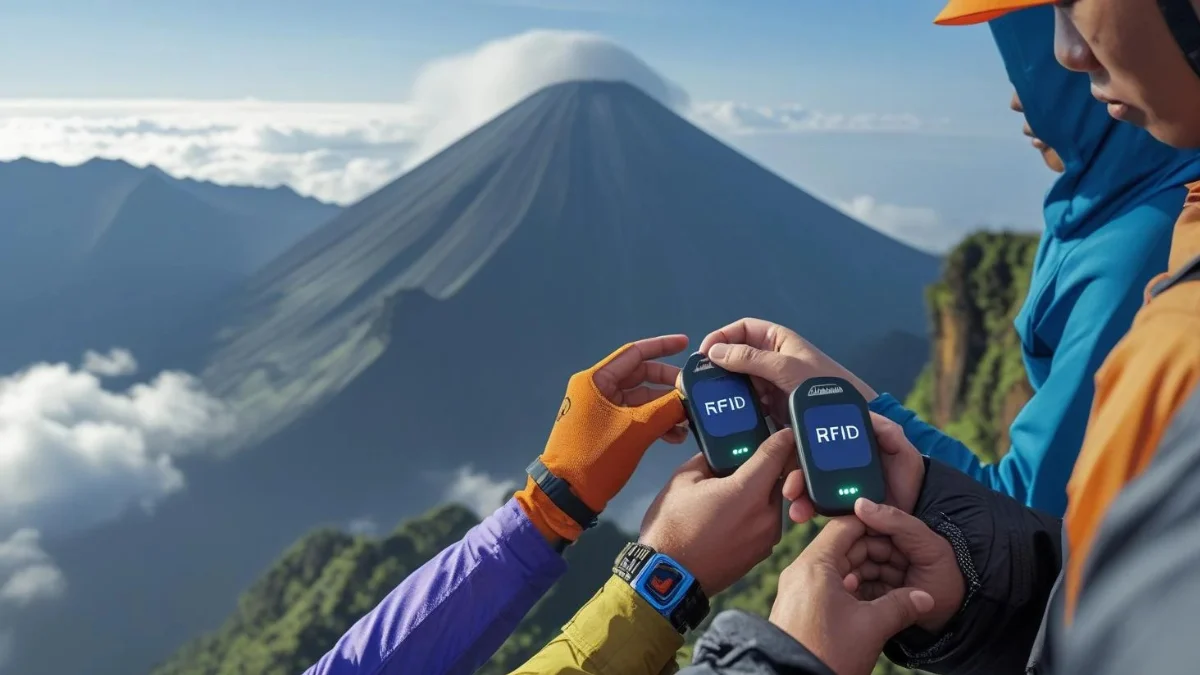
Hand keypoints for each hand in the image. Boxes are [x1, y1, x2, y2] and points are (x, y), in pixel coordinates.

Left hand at [516, 335, 688, 542]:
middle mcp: (596, 390)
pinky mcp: (606, 430)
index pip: (634, 353)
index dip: (662, 347)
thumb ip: (665, 409)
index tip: (687, 343)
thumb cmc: (595, 456)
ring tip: (688, 420)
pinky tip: (675, 436)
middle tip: (693, 392)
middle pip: (640, 376)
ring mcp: (601, 411)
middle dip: (668, 384)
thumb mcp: (635, 430)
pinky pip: (636, 418)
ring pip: (641, 399)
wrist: (566, 496)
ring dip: (665, 408)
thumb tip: (689, 397)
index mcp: (595, 381)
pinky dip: (655, 423)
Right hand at [638, 429, 793, 594]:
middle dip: (768, 468)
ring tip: (733, 492)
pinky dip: (756, 513)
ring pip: (773, 502)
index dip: (782, 439)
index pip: (776, 454)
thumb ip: (707, 461)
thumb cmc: (671, 527)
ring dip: (761, 492)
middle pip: (779, 480)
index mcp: (747, 491)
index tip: (785, 431)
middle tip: (750, 461)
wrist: (666, 578)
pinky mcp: (761, 553)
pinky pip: (765, 523)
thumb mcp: (682, 481)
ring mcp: (766, 538)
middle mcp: (765, 515)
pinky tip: (732, 515)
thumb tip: (720, 456)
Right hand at [697, 318, 875, 427]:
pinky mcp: (771, 405)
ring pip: (739, 380)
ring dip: (727, 388)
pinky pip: (748, 400)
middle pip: (736, 355)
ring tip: (712, 400)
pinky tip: (728, 414)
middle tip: (702, 382)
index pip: (741, 329)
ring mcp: (770, 382)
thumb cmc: (820, 386)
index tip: (704, 355)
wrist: (845, 419)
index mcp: (777, 339)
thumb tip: (713, 352)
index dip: (721, 337)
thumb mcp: (785, 368)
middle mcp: (771, 357)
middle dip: (719, 366)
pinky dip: (737, 405)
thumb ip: (749, 358)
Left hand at [769, 516, 934, 674]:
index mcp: (814, 565)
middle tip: (901, 558)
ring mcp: (798, 589)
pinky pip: (827, 584)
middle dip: (873, 552)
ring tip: (892, 580)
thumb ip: (901, 605)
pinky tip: (871, 598)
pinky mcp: (800, 606)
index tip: (895, 529)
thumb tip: (926, 597)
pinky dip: (850, 586)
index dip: (871, 524)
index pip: (843, 527)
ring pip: (836, 567)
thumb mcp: (871, 627)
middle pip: (841, 546)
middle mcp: (801, 571)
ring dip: (864, 571)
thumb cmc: (828, 654)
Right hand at [783, 413, 925, 522]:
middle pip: (807, 465)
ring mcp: (835, 488)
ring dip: (796, 492)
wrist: (915, 513)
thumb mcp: (902, 449)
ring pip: (806, 486)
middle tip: (791, 485)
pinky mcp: (837, 510)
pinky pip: (816, 507)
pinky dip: (804, 508)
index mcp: (850, 449)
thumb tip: (864, 414)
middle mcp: (838, 467)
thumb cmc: (909, 478)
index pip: (820, 442)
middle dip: (794, 473)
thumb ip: (887, 430)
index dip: (804, 443)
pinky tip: (801, 513)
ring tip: (795, 501)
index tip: (796, 447)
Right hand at [848, 499, 964, 633]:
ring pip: (853, 570)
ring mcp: (880, 574)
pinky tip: (850, 596)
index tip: (837, 541)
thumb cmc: (947, 577)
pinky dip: (853, 592)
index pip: (865, 526)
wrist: (956, 616)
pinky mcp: (876, 594)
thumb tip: (860, 503)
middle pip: (856, 550)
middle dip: (847, 559)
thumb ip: (897, 522)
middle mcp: (885, 551)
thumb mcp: (927, 545)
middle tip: (841, 572)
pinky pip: (857, 589)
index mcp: (896, 534)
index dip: (850, 531)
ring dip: (848, 577)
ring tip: (846, 587)